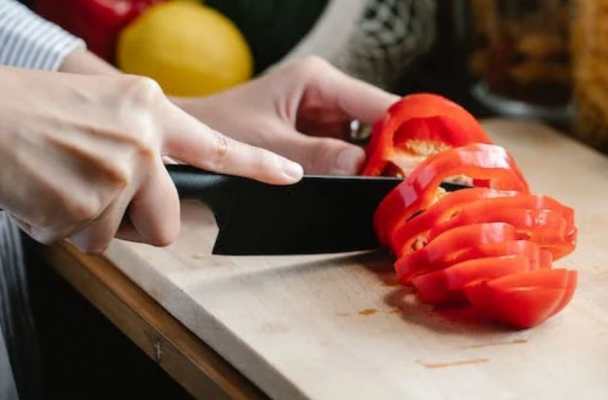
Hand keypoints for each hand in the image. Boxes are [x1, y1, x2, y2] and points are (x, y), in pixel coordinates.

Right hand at [0, 67, 302, 252]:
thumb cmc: (33, 110)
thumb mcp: (104, 105)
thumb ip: (144, 140)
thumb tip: (161, 183)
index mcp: (151, 110)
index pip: (217, 147)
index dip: (258, 165)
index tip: (290, 175)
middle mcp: (143, 141)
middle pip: (169, 220)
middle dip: (140, 223)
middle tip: (102, 197)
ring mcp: (119, 175)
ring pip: (123, 235)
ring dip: (92, 222)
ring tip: (62, 183)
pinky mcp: (89, 207)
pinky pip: (89, 242)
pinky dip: (66, 228)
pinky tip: (46, 195)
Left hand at [177, 56, 399, 174]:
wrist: (187, 137)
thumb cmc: (219, 129)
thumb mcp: (269, 145)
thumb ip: (317, 157)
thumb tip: (365, 169)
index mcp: (316, 80)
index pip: (377, 103)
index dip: (405, 130)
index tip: (425, 161)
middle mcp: (326, 92)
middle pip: (379, 121)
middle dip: (394, 151)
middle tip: (412, 184)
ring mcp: (324, 113)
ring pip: (368, 139)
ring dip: (378, 163)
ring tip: (394, 190)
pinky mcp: (319, 134)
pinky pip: (349, 151)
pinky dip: (359, 170)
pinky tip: (370, 188)